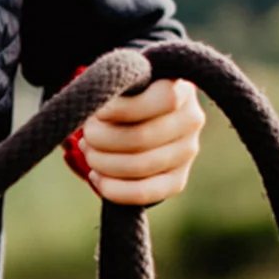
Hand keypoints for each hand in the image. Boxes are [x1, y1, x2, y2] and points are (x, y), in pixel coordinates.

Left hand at [75, 77, 205, 205]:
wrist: (133, 121)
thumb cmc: (120, 98)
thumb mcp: (120, 85)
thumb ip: (116, 88)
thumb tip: (101, 110)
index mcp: (180, 90)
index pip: (164, 100)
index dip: (121, 109)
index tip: (99, 111)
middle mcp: (191, 120)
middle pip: (140, 138)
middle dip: (100, 138)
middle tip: (86, 135)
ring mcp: (188, 152)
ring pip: (138, 165)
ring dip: (100, 161)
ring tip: (89, 151)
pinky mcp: (177, 180)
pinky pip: (143, 193)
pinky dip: (111, 188)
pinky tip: (96, 176)